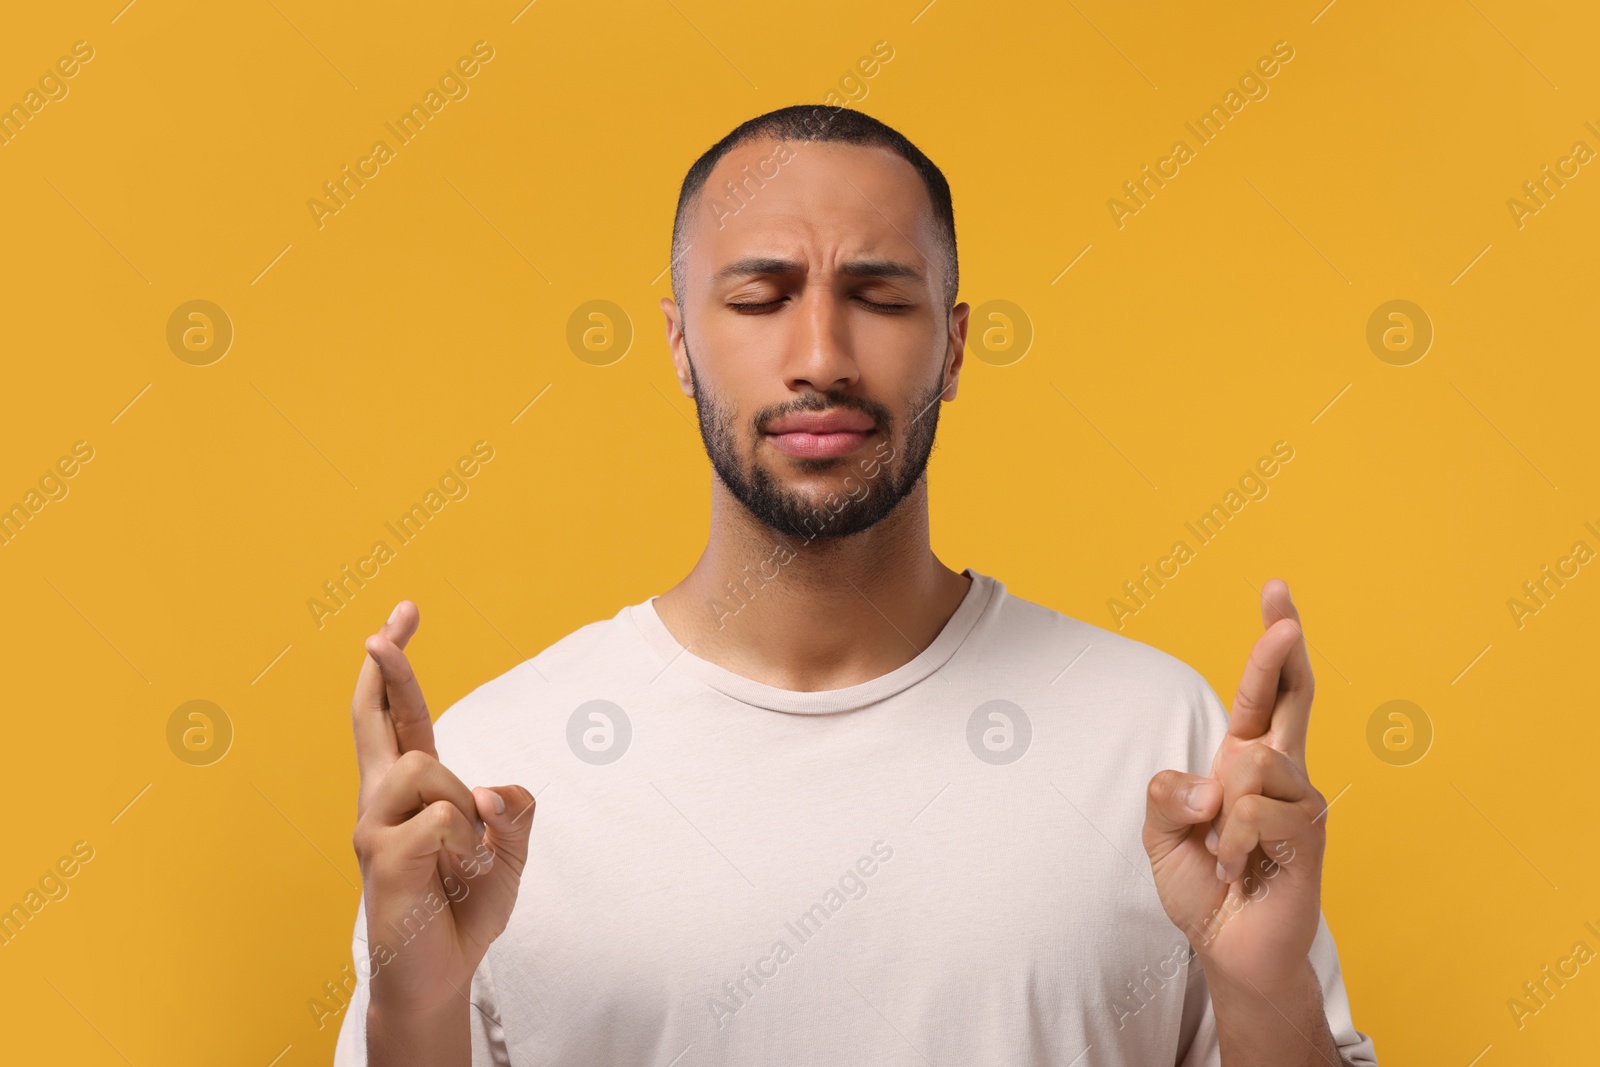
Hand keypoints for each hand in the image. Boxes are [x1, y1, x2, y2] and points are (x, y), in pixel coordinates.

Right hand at [350, 601, 536, 1017]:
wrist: (441, 973)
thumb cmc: (466, 906)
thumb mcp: (508, 849)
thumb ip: (512, 810)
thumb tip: (492, 793)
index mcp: (410, 789)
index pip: (401, 715)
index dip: (398, 666)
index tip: (403, 614)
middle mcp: (380, 799)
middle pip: (374, 717)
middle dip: (384, 667)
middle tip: (383, 628)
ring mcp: (373, 827)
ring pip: (428, 770)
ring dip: (465, 806)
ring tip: (464, 854)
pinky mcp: (382, 858)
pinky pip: (443, 819)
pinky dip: (468, 844)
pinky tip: (456, 874)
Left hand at [1141, 579, 1326, 989]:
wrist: (1229, 948)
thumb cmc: (1203, 884)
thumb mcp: (1161, 831)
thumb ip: (1166, 793)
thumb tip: (1210, 781)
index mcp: (1247, 758)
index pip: (1266, 690)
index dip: (1273, 643)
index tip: (1276, 591)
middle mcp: (1282, 771)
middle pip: (1294, 693)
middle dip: (1283, 645)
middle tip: (1280, 605)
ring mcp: (1301, 801)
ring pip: (1251, 763)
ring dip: (1220, 814)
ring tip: (1224, 851)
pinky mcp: (1309, 836)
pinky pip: (1253, 815)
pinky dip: (1229, 845)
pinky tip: (1237, 870)